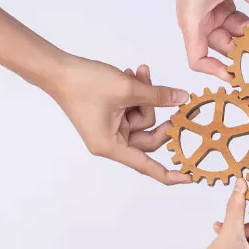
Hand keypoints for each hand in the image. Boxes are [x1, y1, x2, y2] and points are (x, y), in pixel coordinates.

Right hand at [49, 59, 192, 184]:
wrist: (59, 71)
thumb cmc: (84, 84)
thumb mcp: (127, 88)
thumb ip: (157, 96)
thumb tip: (181, 99)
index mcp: (111, 145)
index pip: (146, 165)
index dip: (169, 174)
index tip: (189, 177)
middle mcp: (110, 142)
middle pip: (148, 136)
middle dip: (155, 110)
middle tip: (166, 93)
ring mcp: (110, 129)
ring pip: (142, 119)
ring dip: (144, 96)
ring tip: (137, 74)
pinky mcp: (110, 117)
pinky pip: (132, 110)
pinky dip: (136, 94)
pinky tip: (131, 75)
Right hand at [153, 0, 248, 80]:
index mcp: (193, 21)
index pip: (198, 58)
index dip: (215, 71)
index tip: (237, 75)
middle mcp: (198, 22)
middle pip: (222, 47)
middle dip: (246, 48)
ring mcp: (207, 14)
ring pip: (232, 34)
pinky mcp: (216, 5)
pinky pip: (234, 21)